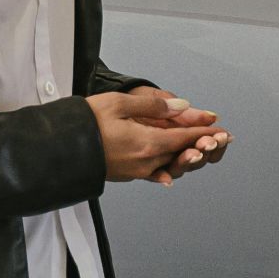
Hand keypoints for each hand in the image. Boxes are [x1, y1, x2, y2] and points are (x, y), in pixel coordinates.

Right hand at [87, 91, 225, 186]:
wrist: (58, 149)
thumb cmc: (85, 123)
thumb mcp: (120, 104)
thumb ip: (154, 106)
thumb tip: (182, 107)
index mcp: (147, 143)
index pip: (185, 137)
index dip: (204, 131)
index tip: (220, 128)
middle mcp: (146, 161)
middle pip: (182, 153)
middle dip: (202, 144)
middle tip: (221, 139)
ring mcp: (136, 171)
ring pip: (171, 163)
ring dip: (187, 156)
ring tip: (202, 149)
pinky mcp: (126, 174)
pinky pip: (154, 173)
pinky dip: (166, 169)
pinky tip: (170, 173)